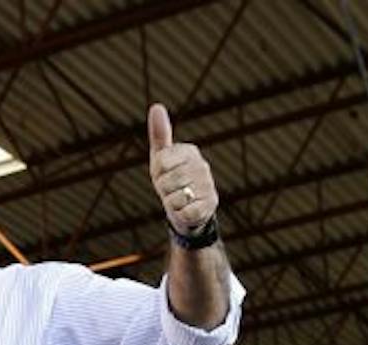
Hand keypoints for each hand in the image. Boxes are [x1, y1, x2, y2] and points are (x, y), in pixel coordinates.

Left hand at [147, 103, 216, 235]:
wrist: (188, 210)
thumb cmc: (171, 179)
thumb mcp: (161, 158)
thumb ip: (159, 134)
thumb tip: (156, 106)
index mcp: (189, 151)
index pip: (160, 162)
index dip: (157, 173)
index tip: (163, 174)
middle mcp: (202, 166)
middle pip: (166, 182)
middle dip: (163, 190)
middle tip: (171, 190)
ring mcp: (208, 185)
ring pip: (174, 198)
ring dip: (171, 204)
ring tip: (179, 199)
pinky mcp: (211, 204)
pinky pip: (185, 213)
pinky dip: (181, 215)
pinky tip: (187, 210)